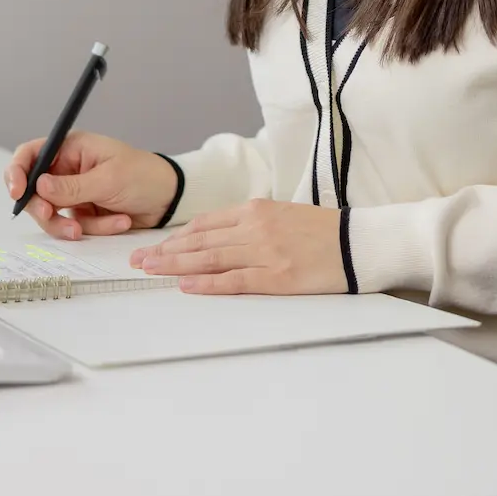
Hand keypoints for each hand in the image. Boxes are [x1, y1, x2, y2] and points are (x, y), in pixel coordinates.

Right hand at [4, 131, 178, 242]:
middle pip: (34, 191)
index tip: (17, 193)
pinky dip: (95, 228)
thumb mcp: (109, 179)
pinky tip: (120, 221)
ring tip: (104, 223)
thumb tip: (39, 186)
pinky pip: (74, 225)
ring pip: (52, 214)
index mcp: (71, 148)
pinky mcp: (84, 212)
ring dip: (73, 224)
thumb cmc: (145, 176)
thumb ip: (72, 186)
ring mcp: (74, 192)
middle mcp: (67, 169)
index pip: (30, 155)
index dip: (17, 172)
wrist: (170, 199)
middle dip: (44, 208)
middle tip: (52, 216)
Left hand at [128, 199, 345, 294]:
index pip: (206, 223)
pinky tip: (186, 285)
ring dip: (175, 265)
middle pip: (200, 241)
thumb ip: (252, 223)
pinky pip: (234, 280)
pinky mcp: (276, 276)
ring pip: (209, 258)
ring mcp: (264, 252)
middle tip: (138, 261)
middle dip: (165, 251)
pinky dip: (207, 283)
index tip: (156, 246)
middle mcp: (255, 227)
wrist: (358, 242)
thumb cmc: (324, 231)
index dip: (177, 237)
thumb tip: (220, 237)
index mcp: (256, 210)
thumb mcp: (283, 215)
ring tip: (151, 271)